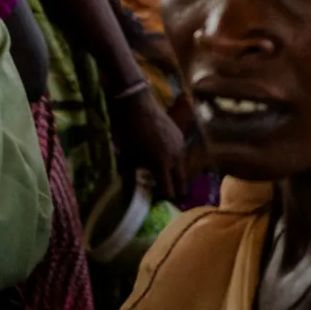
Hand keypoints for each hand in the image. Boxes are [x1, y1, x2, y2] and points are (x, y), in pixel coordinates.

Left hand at [110, 85, 186, 202]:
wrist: (138, 107)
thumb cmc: (129, 134)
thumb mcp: (127, 159)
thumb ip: (131, 179)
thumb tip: (130, 195)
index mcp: (162, 165)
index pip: (169, 192)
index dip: (163, 200)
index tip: (155, 203)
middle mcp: (176, 158)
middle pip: (182, 184)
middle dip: (175, 192)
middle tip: (163, 195)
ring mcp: (181, 147)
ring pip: (183, 170)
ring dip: (175, 177)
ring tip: (162, 177)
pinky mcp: (181, 138)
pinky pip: (181, 156)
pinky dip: (175, 162)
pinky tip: (163, 159)